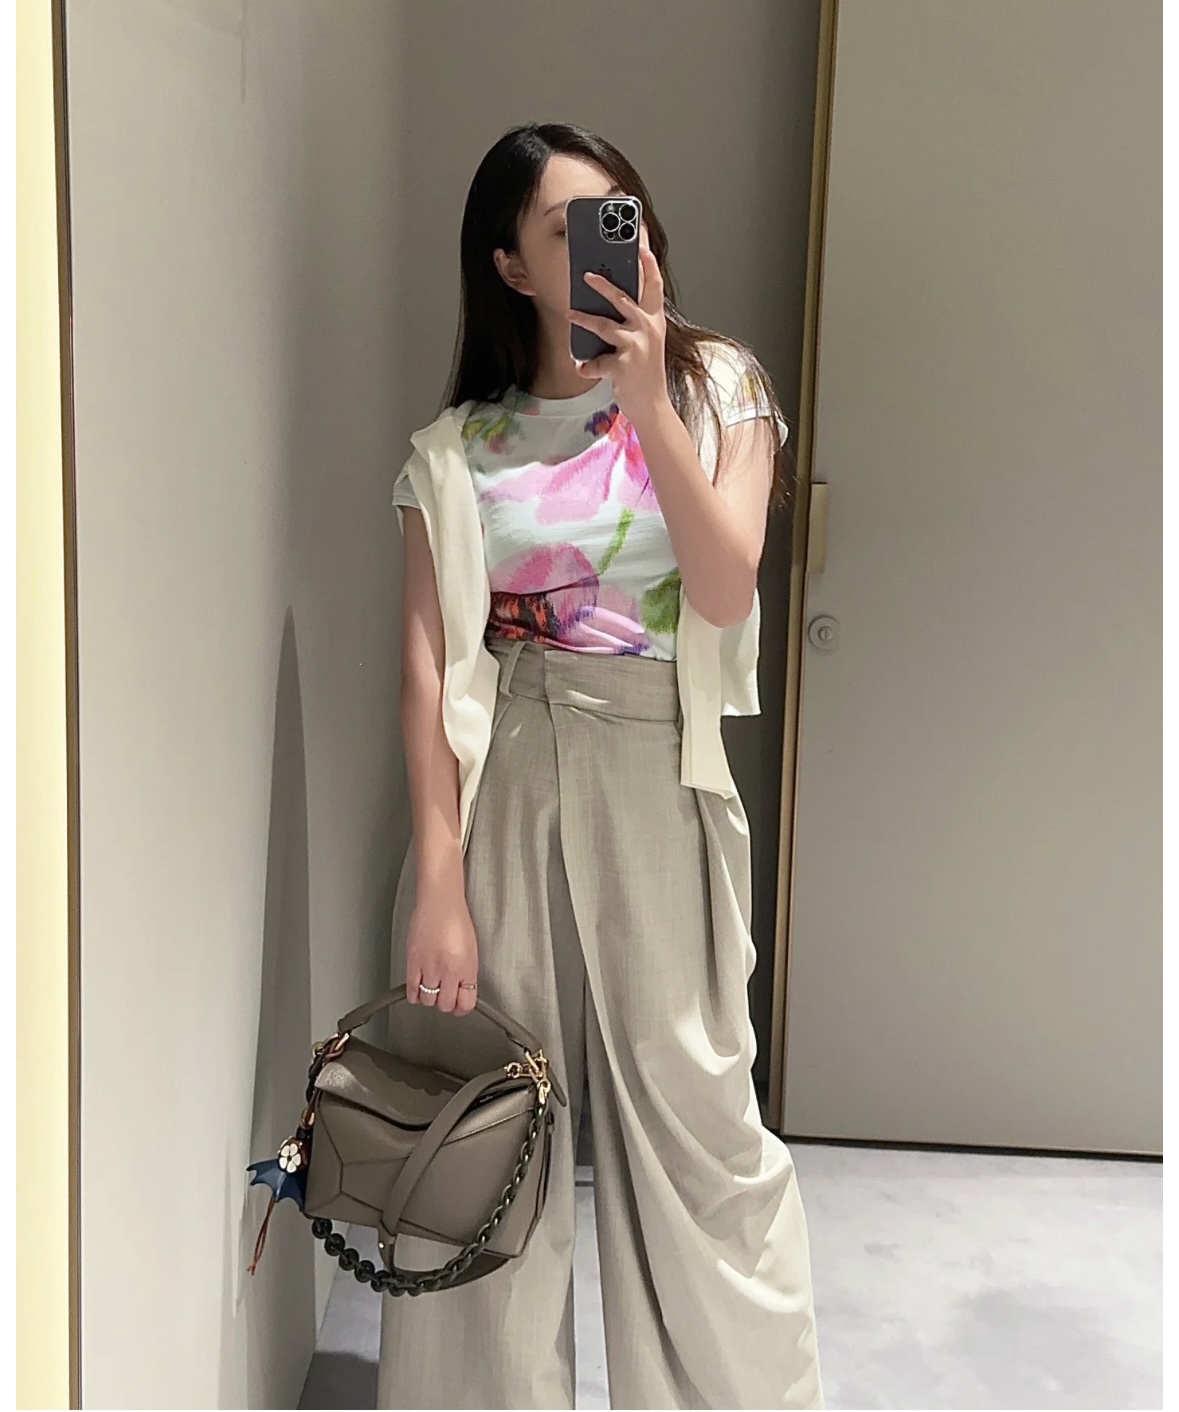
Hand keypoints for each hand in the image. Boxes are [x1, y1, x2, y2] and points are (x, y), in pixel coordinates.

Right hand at [405, 890, 478, 1015]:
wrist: (440, 903)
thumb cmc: (457, 920)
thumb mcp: (471, 950)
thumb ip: (466, 973)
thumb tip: (462, 989)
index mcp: (467, 968)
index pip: (466, 1003)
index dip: (461, 1008)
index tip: (458, 1006)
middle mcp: (449, 971)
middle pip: (444, 1005)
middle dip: (444, 1004)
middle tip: (443, 997)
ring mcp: (430, 968)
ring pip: (428, 1000)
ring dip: (429, 998)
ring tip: (430, 989)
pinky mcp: (413, 963)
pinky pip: (412, 990)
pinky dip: (414, 994)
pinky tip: (418, 989)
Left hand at [567, 242, 670, 427]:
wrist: (652, 405)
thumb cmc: (645, 371)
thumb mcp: (647, 341)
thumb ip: (635, 321)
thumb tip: (609, 300)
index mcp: (654, 321)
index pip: (653, 287)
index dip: (648, 265)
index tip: (640, 245)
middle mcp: (647, 330)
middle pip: (623, 299)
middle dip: (603, 285)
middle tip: (586, 275)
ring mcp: (636, 347)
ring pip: (604, 325)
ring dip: (584, 319)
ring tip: (570, 314)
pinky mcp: (622, 366)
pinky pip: (596, 362)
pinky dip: (587, 366)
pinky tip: (581, 367)